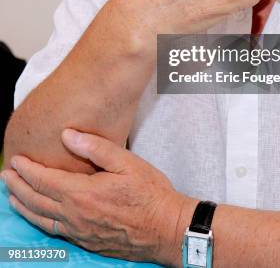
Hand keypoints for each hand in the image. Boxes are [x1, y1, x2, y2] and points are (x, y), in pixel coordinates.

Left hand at [1, 129, 195, 264]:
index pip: (44, 180)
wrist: (166, 229)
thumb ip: (95, 148)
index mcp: (82, 194)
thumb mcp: (127, 162)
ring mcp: (79, 232)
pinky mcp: (86, 242)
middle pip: (36, 201)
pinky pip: (54, 232)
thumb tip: (68, 135)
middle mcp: (75, 216)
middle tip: (6, 175)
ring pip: (41, 219)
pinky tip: (38, 216)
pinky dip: (39, 221)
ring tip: (12, 196)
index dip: (27, 169)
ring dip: (23, 206)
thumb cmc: (149, 193)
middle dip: (18, 187)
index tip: (16, 160)